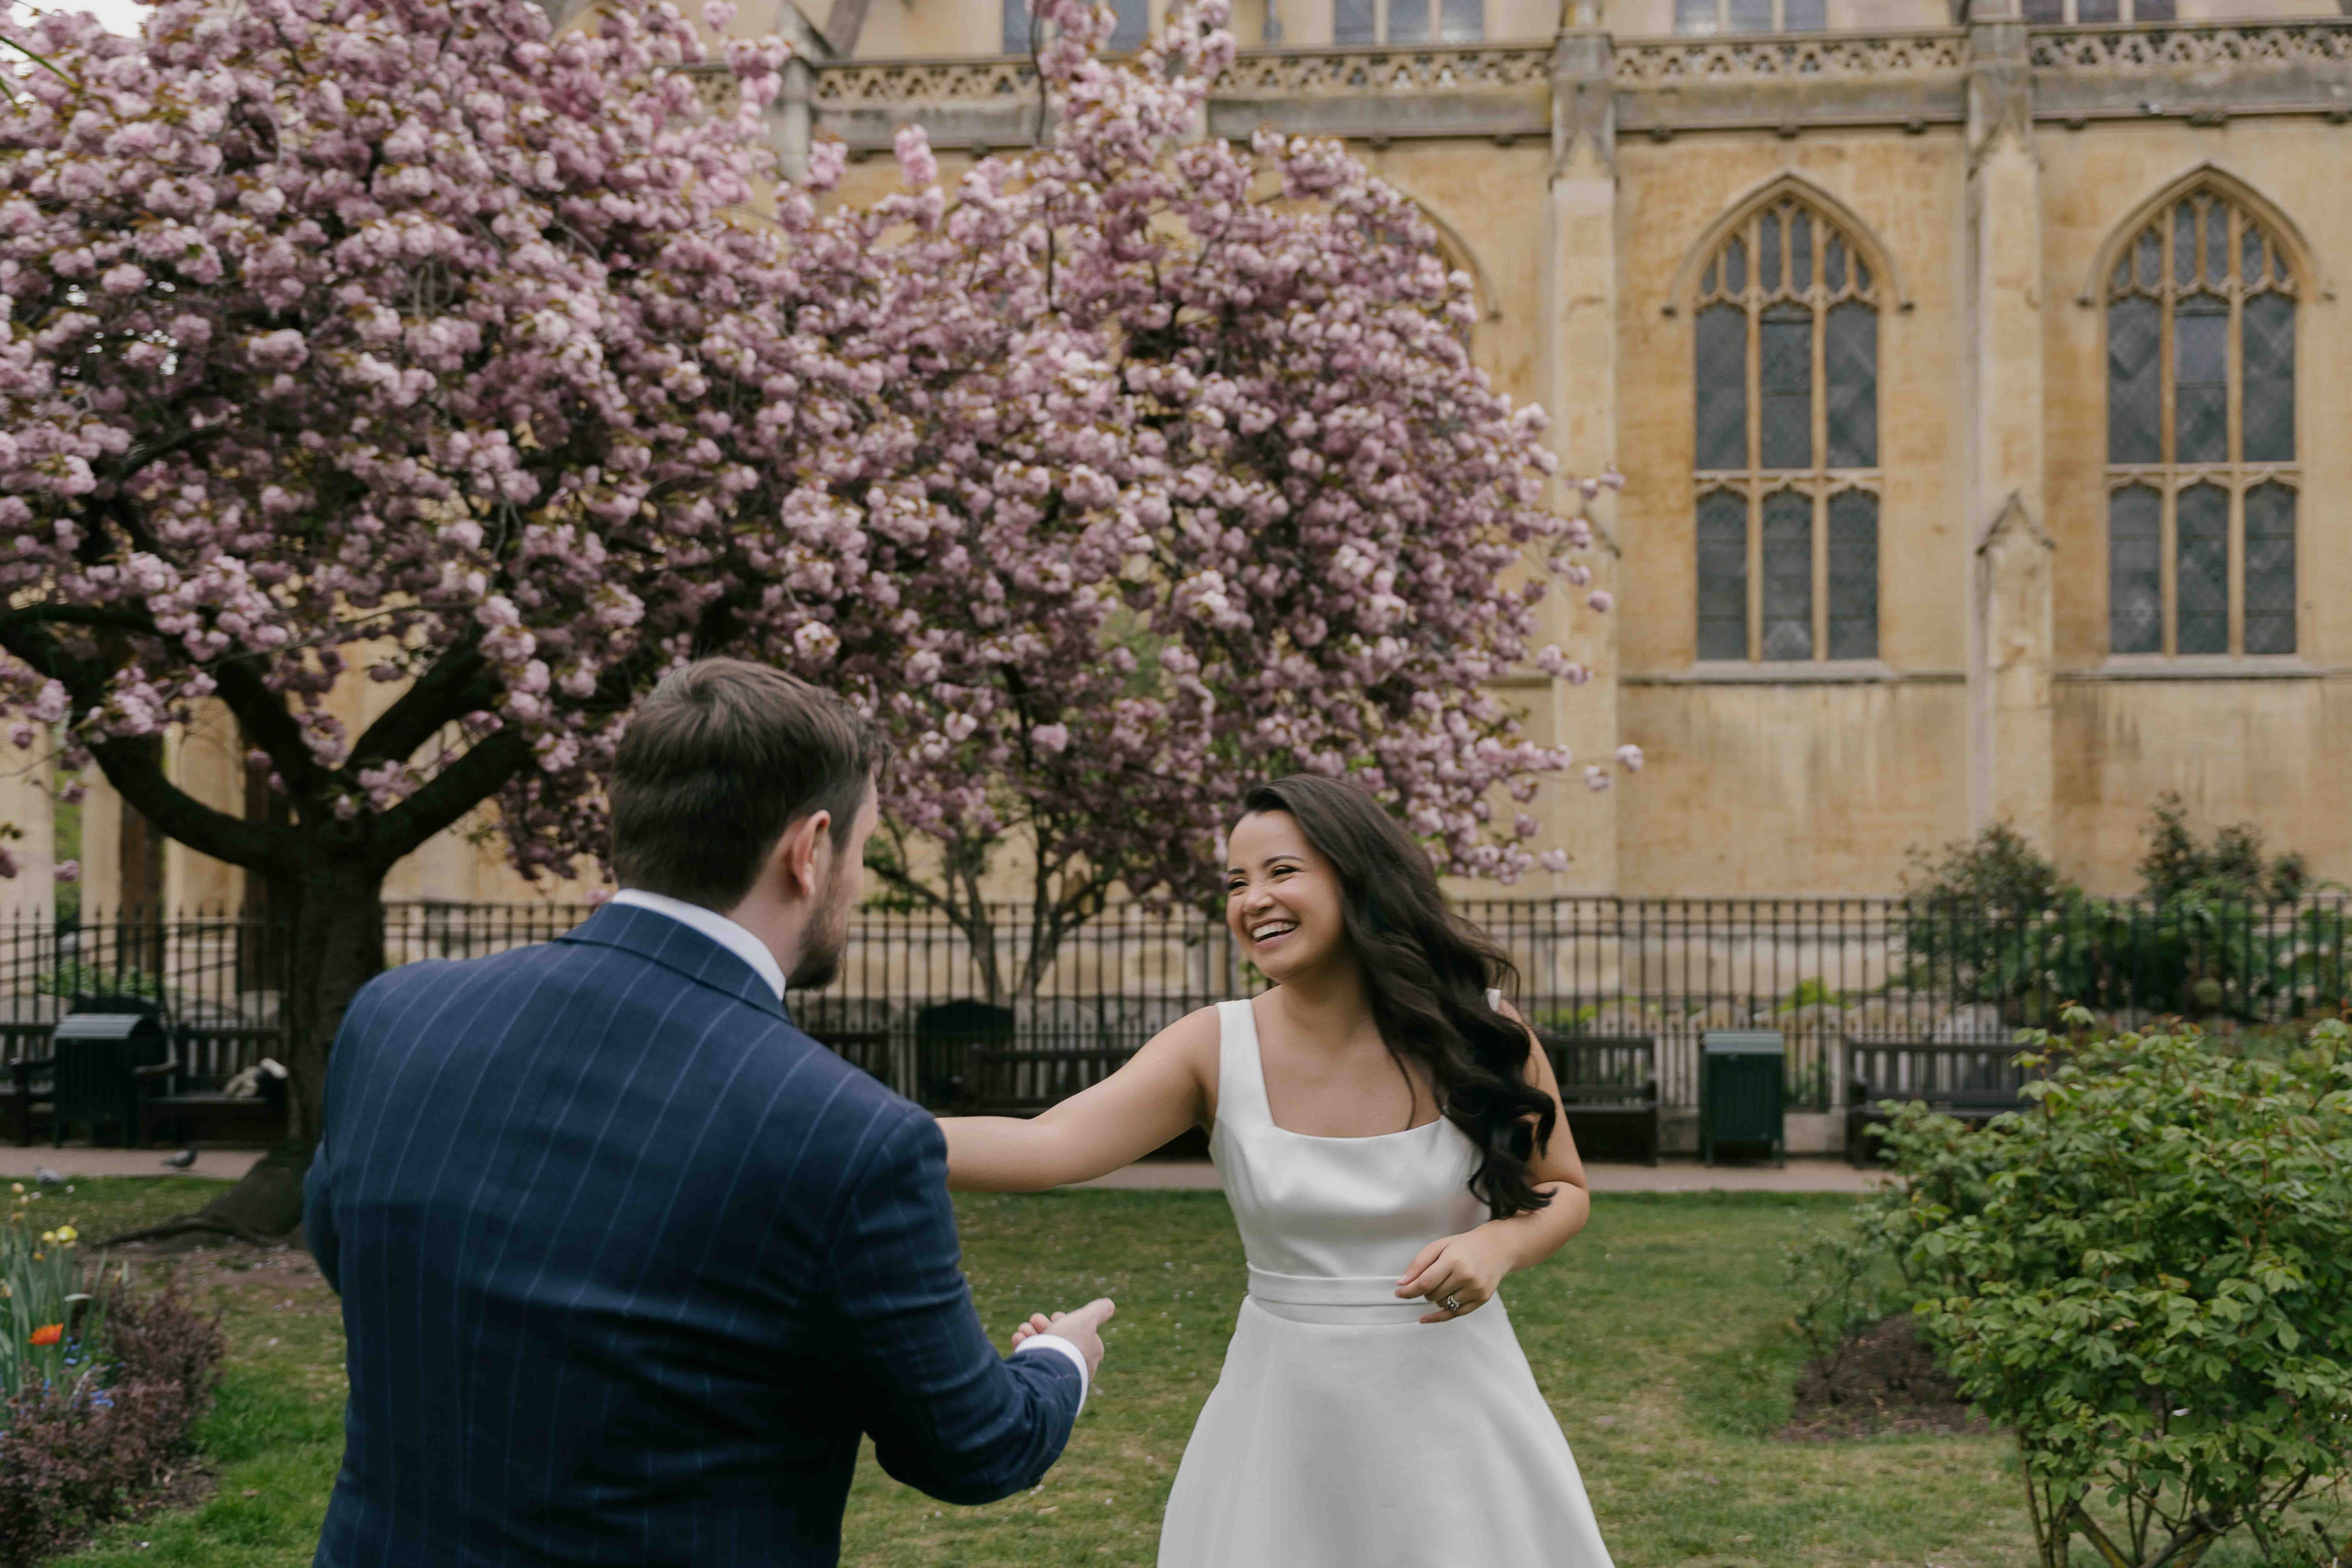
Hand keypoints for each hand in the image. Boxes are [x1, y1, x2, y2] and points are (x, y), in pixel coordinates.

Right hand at [1012, 1296, 1115, 1379]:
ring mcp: (1056, 1373)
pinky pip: (1030, 1359)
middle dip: (1043, 1325)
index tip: (1055, 1316)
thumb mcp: (1087, 1319)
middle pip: (1056, 1339)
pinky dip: (1022, 1346)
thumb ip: (1099, 1311)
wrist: (1050, 1370)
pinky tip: (1018, 1338)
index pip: (1076, 1333)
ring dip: (1030, 1333)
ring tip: (1023, 1329)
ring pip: (1041, 1347)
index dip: (1064, 1321)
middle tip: (1035, 1319)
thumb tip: (1110, 1305)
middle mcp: (1074, 1364)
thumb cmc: (1071, 1342)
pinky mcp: (1039, 1380)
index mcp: (1089, 1352)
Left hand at [1395, 1228, 1513, 1323]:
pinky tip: (1426, 1317)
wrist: (1497, 1247)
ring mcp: (1475, 1290)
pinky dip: (1439, 1316)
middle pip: (1433, 1295)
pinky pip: (1455, 1314)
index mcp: (1453, 1260)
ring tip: (1445, 1282)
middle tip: (1431, 1278)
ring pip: (1443, 1304)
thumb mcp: (1439, 1246)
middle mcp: (1466, 1276)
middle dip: (1425, 1290)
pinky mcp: (1481, 1299)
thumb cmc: (1466, 1245)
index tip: (1399, 1293)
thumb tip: (1403, 1282)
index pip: (1425, 1283)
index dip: (1408, 1290)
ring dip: (1436, 1297)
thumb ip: (1419, 1263)